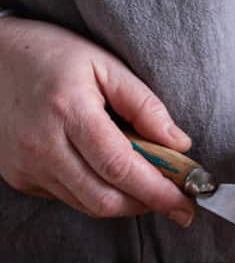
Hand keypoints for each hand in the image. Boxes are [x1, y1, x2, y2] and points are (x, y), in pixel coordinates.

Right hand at [0, 18, 194, 226]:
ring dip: (125, 202)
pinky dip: (98, 194)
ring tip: (142, 181)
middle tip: (172, 198)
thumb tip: (180, 145)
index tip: (186, 205)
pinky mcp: (20, 177)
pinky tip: (105, 173)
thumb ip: (145, 106)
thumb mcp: (105, 65)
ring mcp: (27, 165)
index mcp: (68, 111)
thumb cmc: (52, 57)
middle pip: (106, 199)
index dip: (159, 193)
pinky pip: (71, 199)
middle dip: (146, 205)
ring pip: (90, 206)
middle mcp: (42, 145)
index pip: (121, 168)